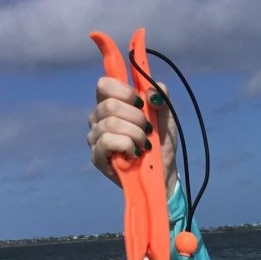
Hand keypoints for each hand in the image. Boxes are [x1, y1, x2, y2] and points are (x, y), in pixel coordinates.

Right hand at [87, 76, 177, 196]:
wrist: (162, 174)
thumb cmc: (160, 145)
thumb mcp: (165, 119)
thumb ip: (161, 99)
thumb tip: (152, 91)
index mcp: (110, 104)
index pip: (104, 85)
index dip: (124, 91)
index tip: (141, 104)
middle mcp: (98, 119)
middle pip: (109, 105)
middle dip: (136, 118)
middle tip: (147, 131)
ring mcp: (95, 138)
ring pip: (110, 123)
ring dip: (135, 135)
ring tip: (144, 145)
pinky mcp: (96, 156)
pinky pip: (107, 141)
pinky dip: (126, 145)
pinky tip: (134, 154)